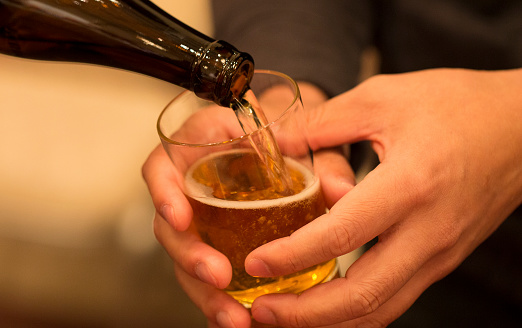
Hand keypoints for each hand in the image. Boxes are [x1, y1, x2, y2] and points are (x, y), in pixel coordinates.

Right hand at [143, 83, 338, 327]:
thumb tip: (342, 190)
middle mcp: (190, 186)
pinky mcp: (213, 243)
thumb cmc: (284, 137)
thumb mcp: (303, 142)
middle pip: (170, 226)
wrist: (283, 144)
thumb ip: (319, 160)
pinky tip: (237, 318)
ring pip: (186, 258)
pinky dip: (218, 298)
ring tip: (233, 317)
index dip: (163, 193)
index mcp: (198, 149)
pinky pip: (206, 272)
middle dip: (189, 256)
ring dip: (204, 290)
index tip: (180, 219)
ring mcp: (199, 218)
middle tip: (218, 278)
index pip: (161, 166)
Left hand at [246, 68, 521, 326]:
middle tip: (262, 311)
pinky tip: (326, 306)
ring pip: (380, 309)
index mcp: (410, 185)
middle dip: (305, 313)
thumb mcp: (384, 98)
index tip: (255, 264)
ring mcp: (439, 252)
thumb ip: (323, 122)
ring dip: (328, 322)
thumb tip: (274, 142)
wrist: (521, 126)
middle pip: (362, 296)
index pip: (342, 235)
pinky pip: (395, 297)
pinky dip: (356, 311)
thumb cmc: (457, 105)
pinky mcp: (441, 258)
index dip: (292, 255)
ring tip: (285, 317)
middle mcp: (428, 231)